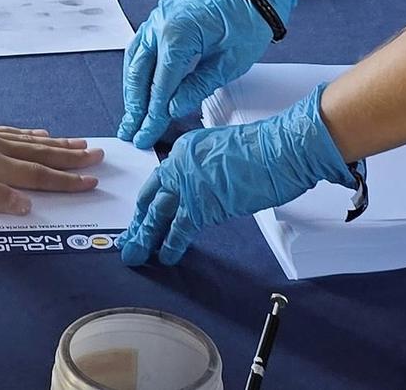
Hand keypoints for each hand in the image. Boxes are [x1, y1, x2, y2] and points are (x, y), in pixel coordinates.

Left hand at [0, 107, 105, 214]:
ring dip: (58, 145)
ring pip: (31, 142)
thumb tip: (28, 204)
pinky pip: (14, 133)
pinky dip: (32, 135)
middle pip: (41, 155)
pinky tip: (40, 133)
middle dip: (71, 158)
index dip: (65, 180)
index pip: (36, 175)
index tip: (92, 182)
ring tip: (81, 143)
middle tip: (100, 156)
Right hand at [117, 0, 302, 148]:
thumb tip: (174, 107)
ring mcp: (159, 17)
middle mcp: (161, 23)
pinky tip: (138, 85)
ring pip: (135, 59)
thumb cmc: (249, 18)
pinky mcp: (163, 16)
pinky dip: (138, 68)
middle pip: (140, 73)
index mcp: (178, 34)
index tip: (146, 134)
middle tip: (131, 131)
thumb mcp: (230, 61)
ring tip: (132, 114)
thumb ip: (198, 86)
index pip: (160, 84)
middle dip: (135, 106)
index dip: (153, 114)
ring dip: (132, 88)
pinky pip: (142, 45)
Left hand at [118, 81, 355, 266]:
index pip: (159, 180)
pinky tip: (163, 257)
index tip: (142, 214)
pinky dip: (170, 245)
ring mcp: (188, 186)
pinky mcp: (202, 207)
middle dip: (139, 222)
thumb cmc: (261, 148)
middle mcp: (180, 165)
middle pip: (152, 198)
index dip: (149, 201)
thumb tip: (204, 188)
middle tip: (127, 240)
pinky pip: (179, 230)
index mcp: (185, 150)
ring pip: (158, 216)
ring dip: (145, 238)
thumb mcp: (222, 150)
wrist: (278, 151)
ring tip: (135, 254)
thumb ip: (205, 169)